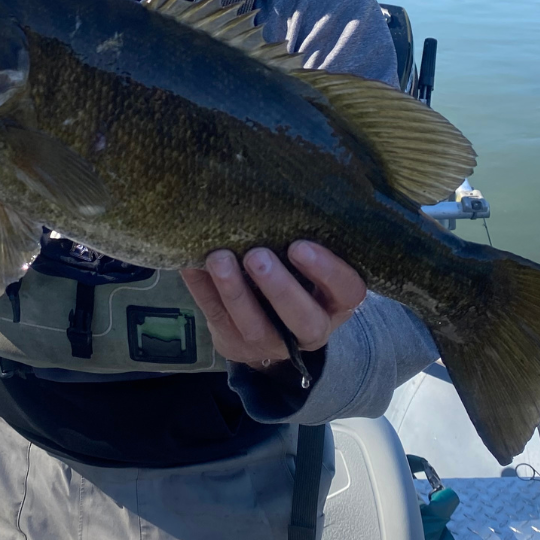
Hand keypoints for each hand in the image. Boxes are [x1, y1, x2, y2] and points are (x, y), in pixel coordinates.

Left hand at [180, 241, 366, 371]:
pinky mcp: (235, 343)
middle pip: (302, 318)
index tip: (299, 246)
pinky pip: (217, 318)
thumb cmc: (296, 279)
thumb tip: (277, 197)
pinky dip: (202, 289)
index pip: (347, 291)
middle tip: (257, 256)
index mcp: (336, 304)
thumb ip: (303, 243)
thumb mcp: (311, 267)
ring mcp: (271, 342)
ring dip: (235, 290)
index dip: (327, 271)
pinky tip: (192, 265)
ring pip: (255, 324)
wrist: (269, 331)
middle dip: (278, 287)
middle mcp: (310, 329)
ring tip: (218, 259)